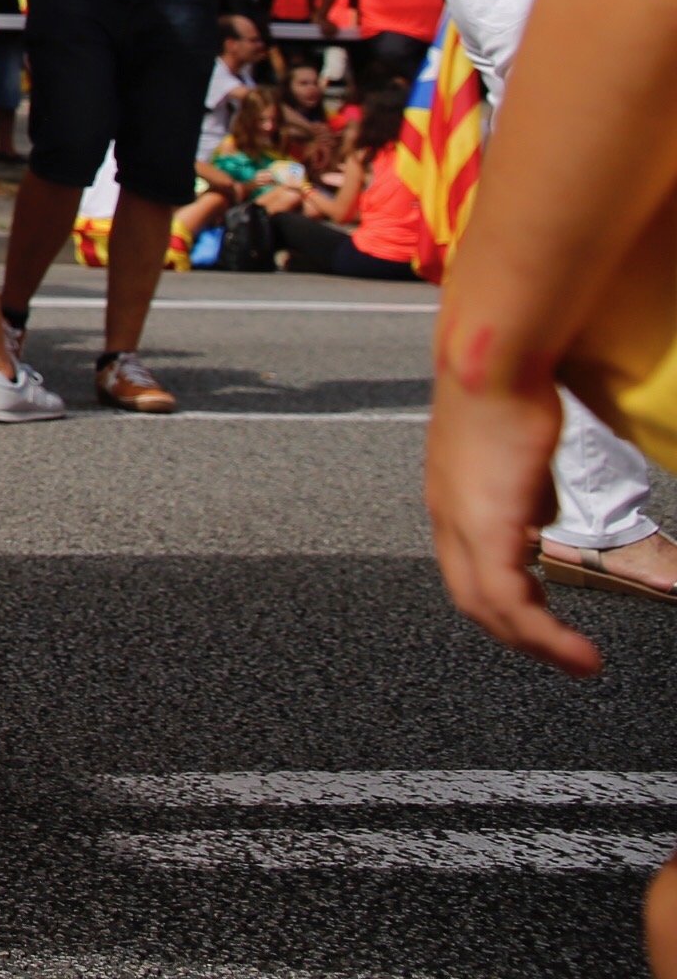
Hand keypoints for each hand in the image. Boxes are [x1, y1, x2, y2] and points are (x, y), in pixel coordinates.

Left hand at [428, 372, 599, 675]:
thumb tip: (538, 519)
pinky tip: (574, 648)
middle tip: (560, 657)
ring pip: (489, 608)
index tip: (535, 623)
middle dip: (518, 636)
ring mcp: (461, 522)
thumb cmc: (504, 391)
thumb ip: (523, 491)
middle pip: (472, 599)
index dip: (500, 601)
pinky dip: (543, 633)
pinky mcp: (487, 524)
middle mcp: (447, 517)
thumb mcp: (515, 453)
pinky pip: (510, 597)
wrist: (491, 360)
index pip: (467, 569)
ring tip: (578, 663)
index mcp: (450, 501)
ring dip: (537, 643)